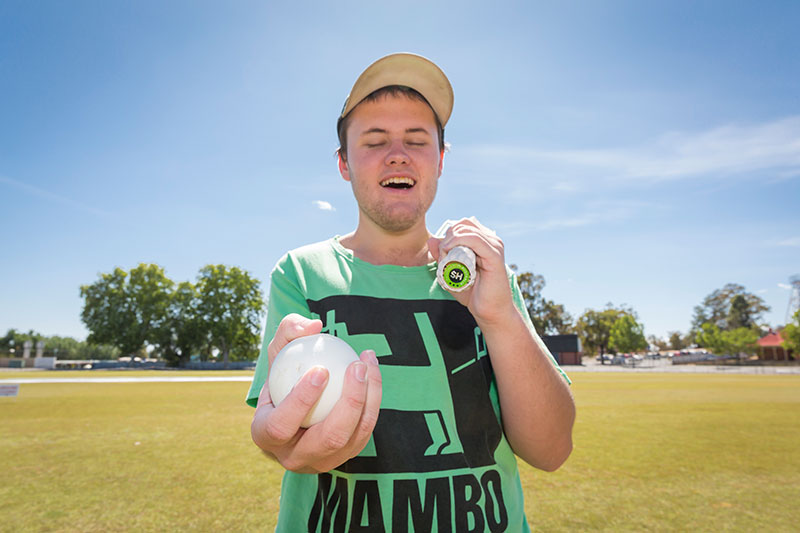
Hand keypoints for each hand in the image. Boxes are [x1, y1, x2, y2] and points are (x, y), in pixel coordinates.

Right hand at [250, 313, 381, 472]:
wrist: (296, 406)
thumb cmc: (283, 375)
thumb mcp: (278, 351)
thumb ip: (288, 332)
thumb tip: (313, 326)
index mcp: (266, 436)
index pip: (281, 426)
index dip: (301, 401)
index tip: (321, 370)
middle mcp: (293, 457)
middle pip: (328, 438)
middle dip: (349, 402)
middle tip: (356, 366)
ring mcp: (323, 461)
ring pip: (353, 436)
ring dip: (368, 398)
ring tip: (367, 362)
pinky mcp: (346, 455)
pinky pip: (365, 430)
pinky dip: (373, 400)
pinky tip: (371, 370)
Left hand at [428, 218, 515, 326]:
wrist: (488, 312)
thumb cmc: (472, 293)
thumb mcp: (450, 272)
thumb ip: (441, 256)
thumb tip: (431, 239)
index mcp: (484, 242)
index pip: (463, 225)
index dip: (448, 234)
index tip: (442, 253)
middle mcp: (491, 240)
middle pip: (463, 224)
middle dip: (447, 237)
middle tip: (443, 257)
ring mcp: (494, 246)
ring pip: (466, 229)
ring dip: (449, 242)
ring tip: (446, 260)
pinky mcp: (494, 255)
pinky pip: (474, 239)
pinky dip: (457, 242)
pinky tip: (450, 254)